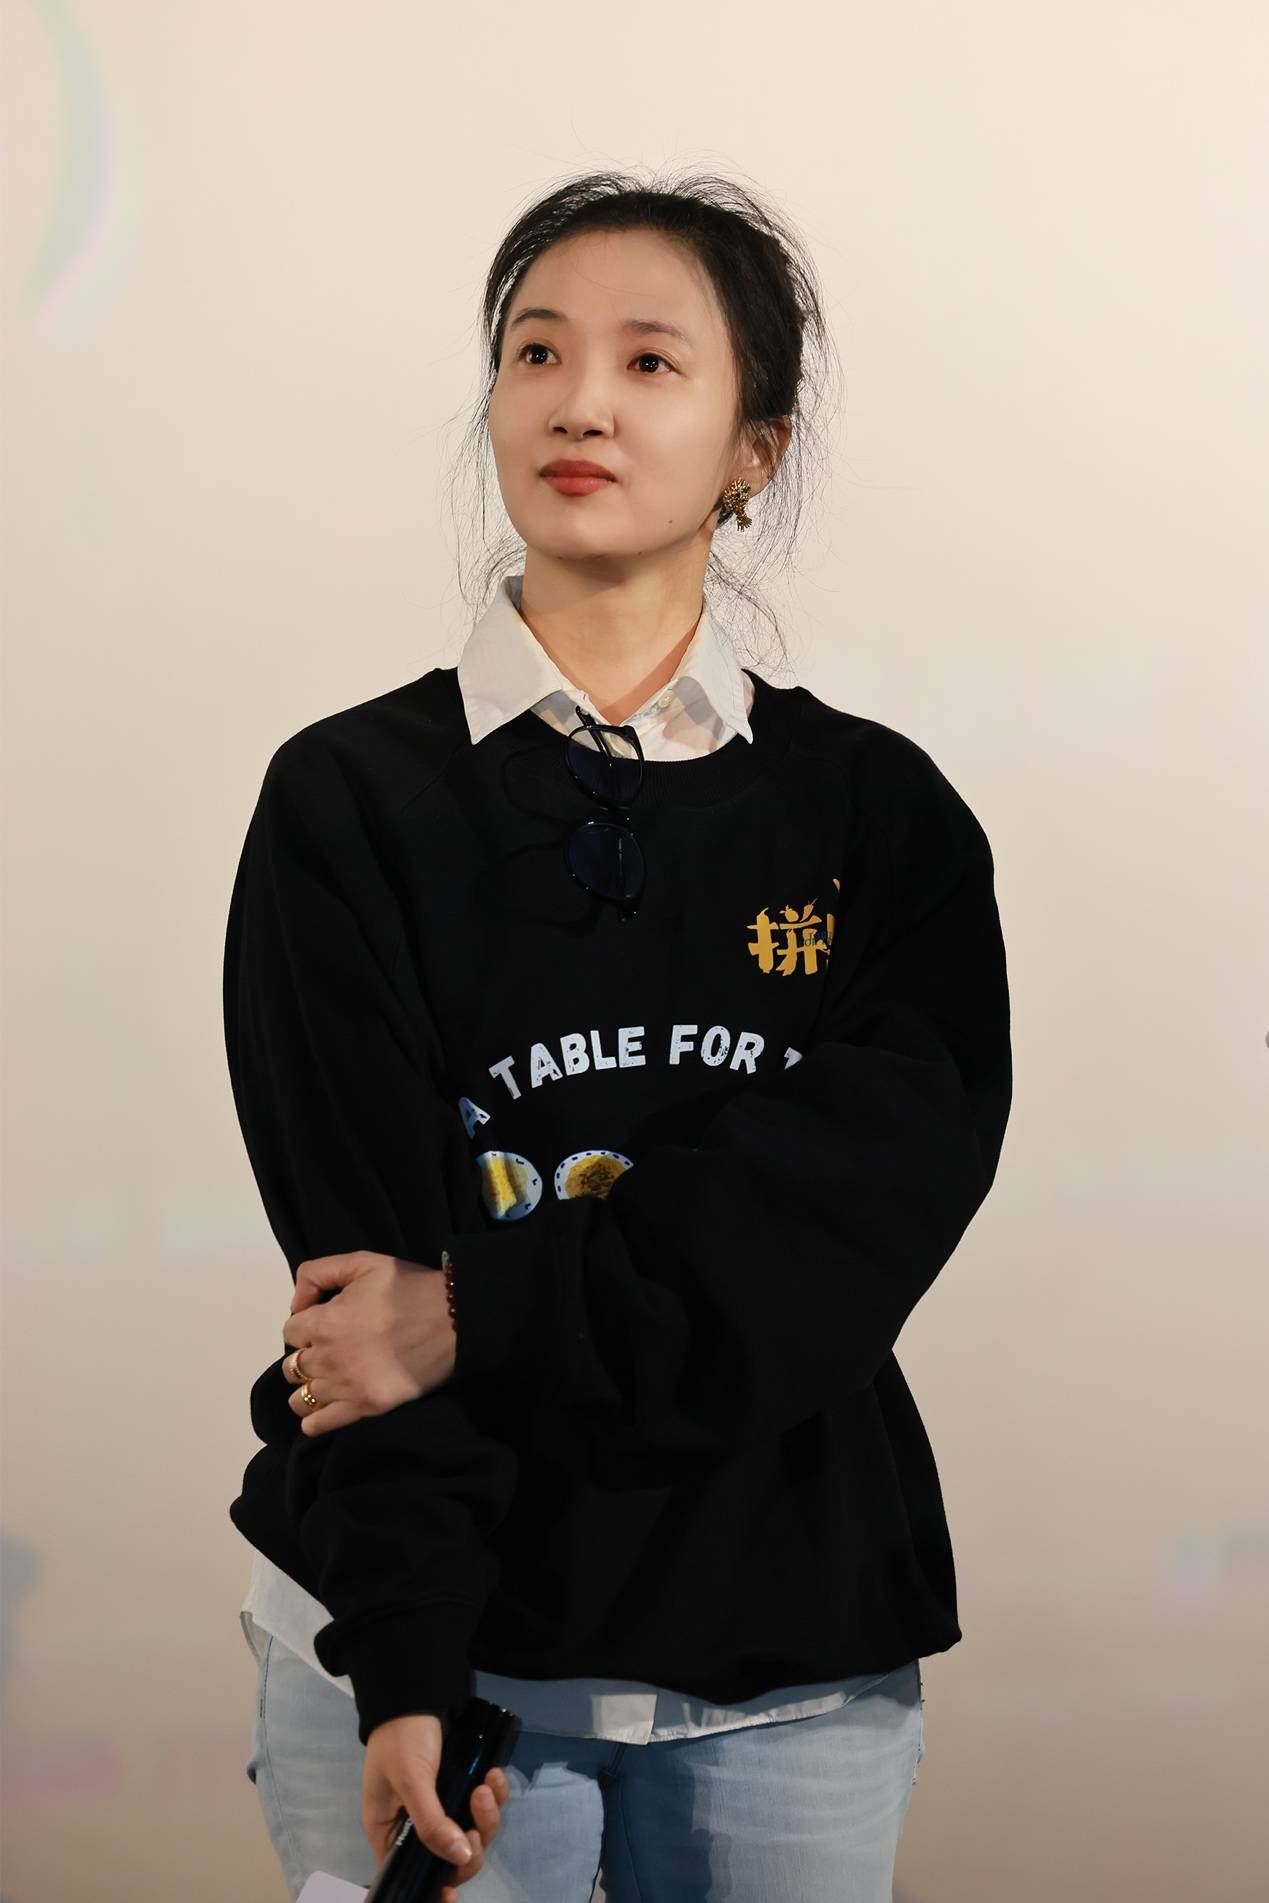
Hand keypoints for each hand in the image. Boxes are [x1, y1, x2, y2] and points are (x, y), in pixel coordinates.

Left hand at [280, 1250, 455, 1435]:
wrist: (451, 1319)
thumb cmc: (408, 1288)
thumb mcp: (363, 1262)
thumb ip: (319, 1272)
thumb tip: (297, 1303)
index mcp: (324, 1321)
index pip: (291, 1331)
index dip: (305, 1325)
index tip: (323, 1323)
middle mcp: (327, 1357)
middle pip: (293, 1366)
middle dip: (307, 1356)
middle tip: (330, 1350)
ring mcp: (345, 1386)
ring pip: (300, 1398)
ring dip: (309, 1387)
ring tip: (329, 1380)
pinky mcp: (365, 1406)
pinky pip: (320, 1424)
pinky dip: (313, 1421)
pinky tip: (321, 1411)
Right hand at [363, 1712, 509, 1897]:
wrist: (418, 1692)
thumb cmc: (401, 1739)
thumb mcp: (411, 1781)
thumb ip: (431, 1823)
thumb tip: (459, 1860)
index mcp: (390, 1833)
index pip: (411, 1874)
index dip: (432, 1887)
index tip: (451, 1893)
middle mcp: (416, 1827)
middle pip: (449, 1859)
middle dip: (469, 1848)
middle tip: (475, 1829)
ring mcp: (443, 1807)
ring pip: (472, 1832)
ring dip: (485, 1817)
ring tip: (486, 1787)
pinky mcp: (463, 1788)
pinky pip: (484, 1806)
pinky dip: (494, 1795)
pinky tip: (495, 1776)